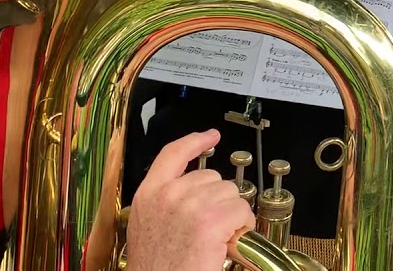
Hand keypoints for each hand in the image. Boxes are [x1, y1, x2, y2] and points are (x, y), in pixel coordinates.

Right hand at [126, 130, 254, 270]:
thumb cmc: (157, 266)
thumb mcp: (149, 227)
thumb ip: (165, 203)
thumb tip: (193, 193)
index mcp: (149, 194)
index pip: (173, 153)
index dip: (195, 141)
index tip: (210, 135)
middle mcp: (168, 195)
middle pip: (211, 177)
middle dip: (219, 200)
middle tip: (211, 228)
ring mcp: (189, 206)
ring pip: (230, 193)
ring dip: (232, 214)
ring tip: (218, 238)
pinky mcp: (210, 221)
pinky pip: (241, 210)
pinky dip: (243, 226)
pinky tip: (230, 241)